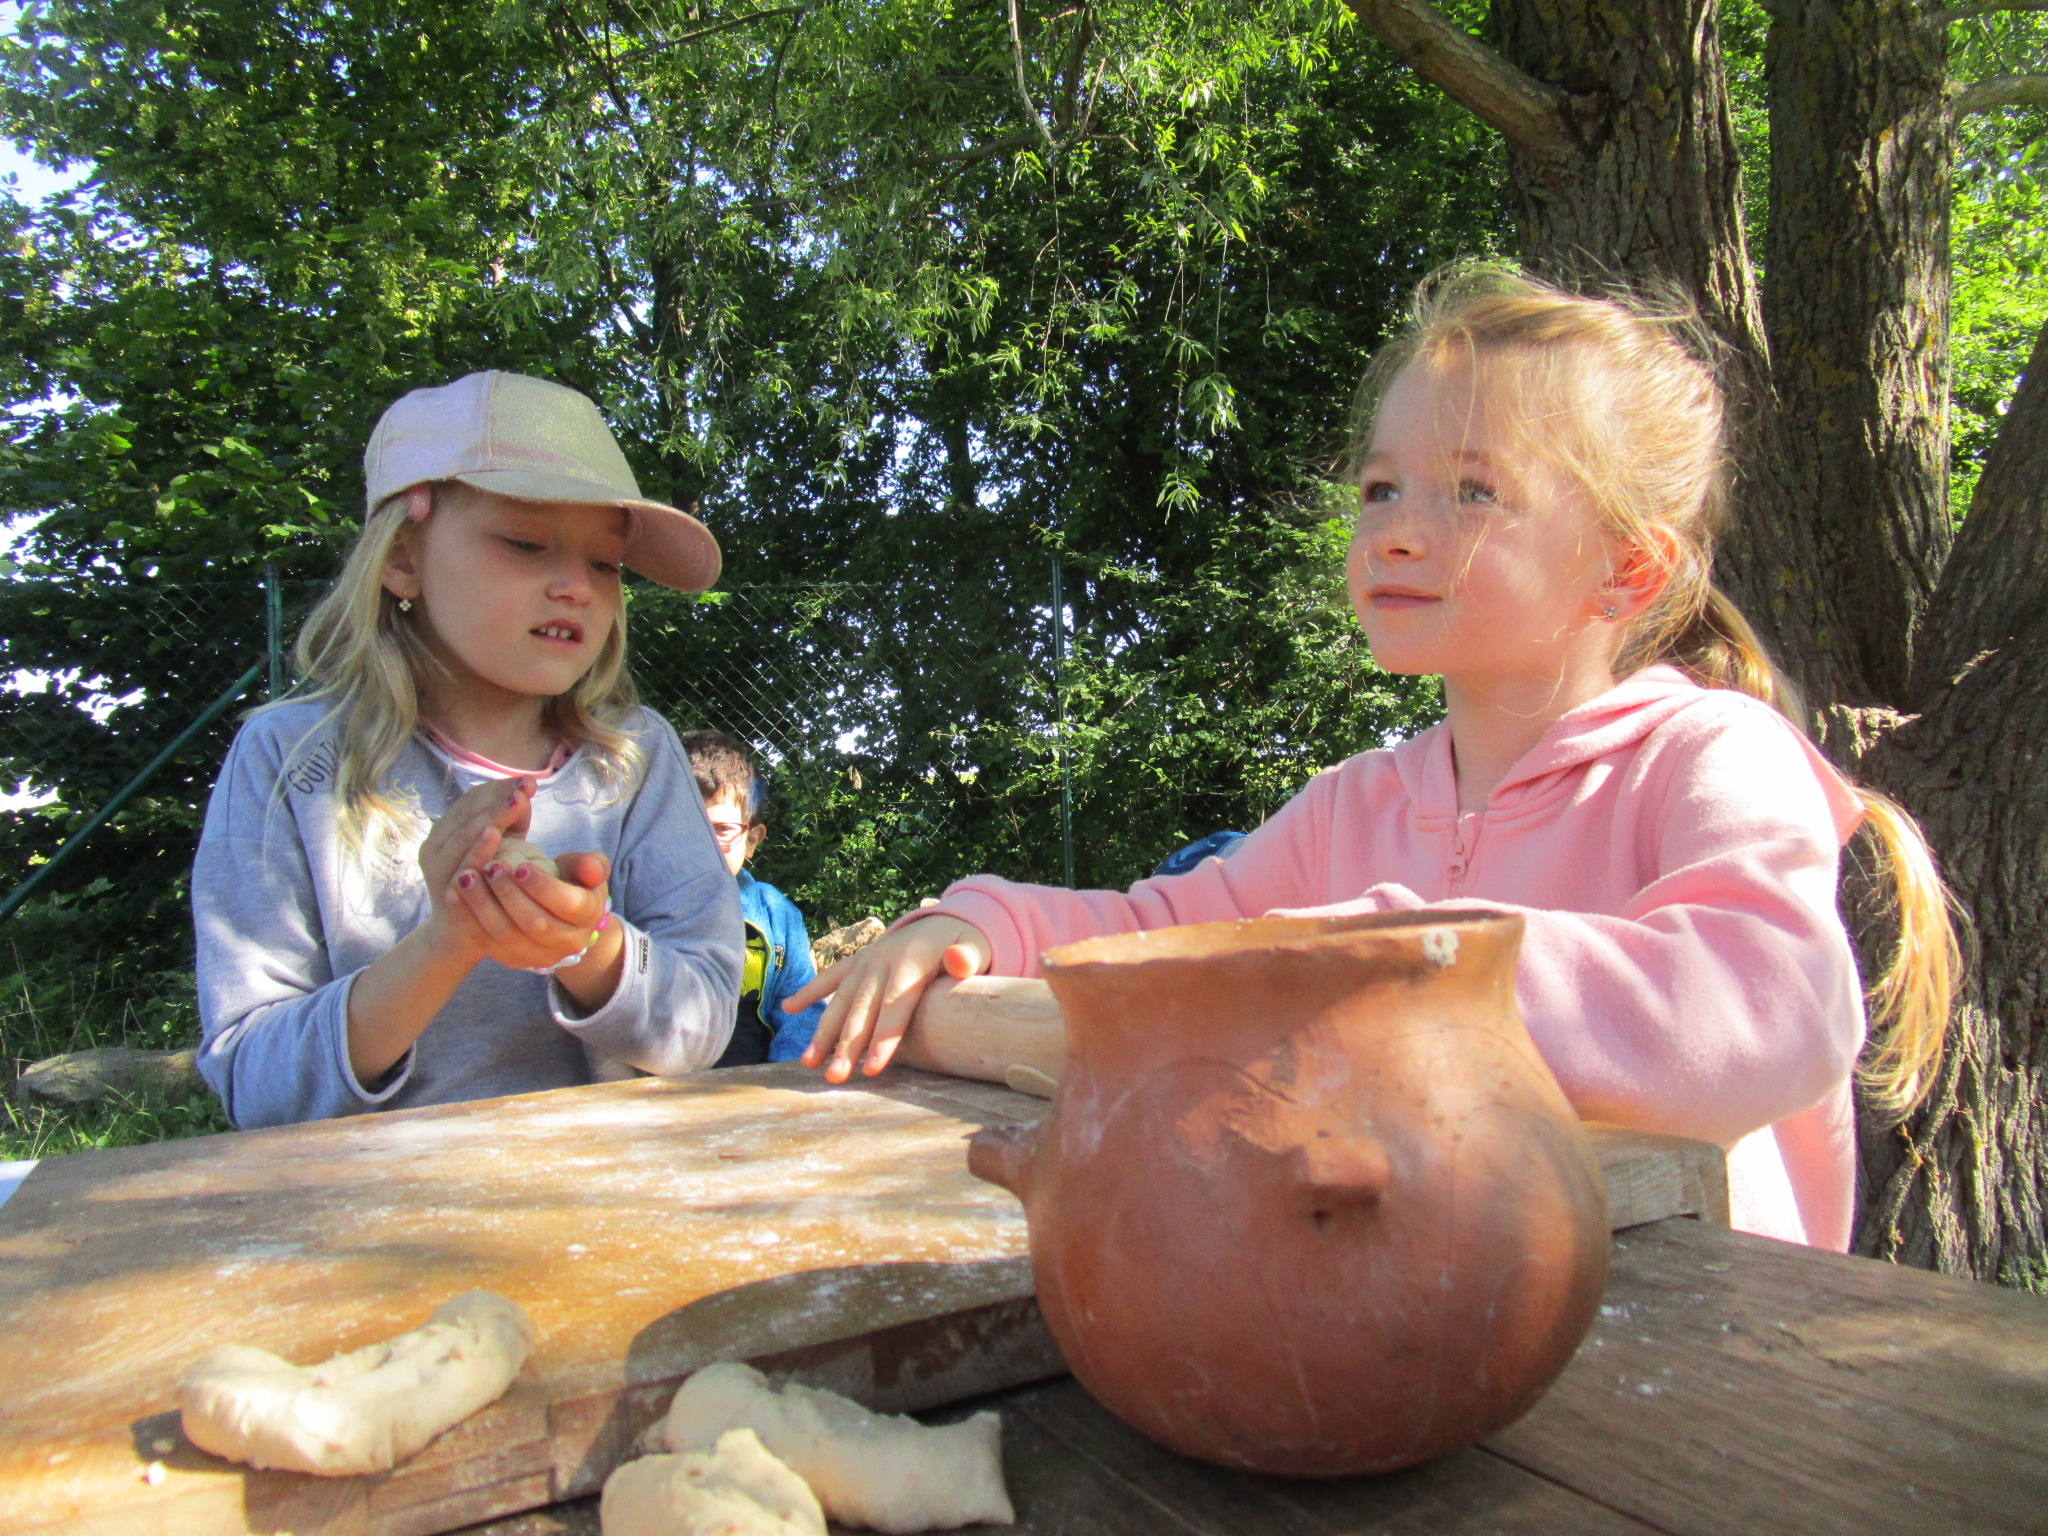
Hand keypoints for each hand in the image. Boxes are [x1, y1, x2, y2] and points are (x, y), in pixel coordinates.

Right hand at [417, 776, 535, 959]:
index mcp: (445, 830)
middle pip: (468, 812)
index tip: (529, 780)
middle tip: (527, 786)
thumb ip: (509, 823)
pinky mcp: (442, 887)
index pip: (472, 800)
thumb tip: (524, 794)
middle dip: (500, 796)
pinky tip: (496, 832)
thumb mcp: (500, 849)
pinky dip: (477, 846)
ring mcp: (436, 866)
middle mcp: (434, 844)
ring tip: (517, 800)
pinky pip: (462, 863)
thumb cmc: (487, 884)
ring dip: (492, 814)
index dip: (500, 787)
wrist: (463, 932)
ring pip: (463, 833)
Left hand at [452, 848, 614, 974]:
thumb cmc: (571, 882)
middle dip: (507, 894)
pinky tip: (455, 895)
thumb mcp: (586, 869)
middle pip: (534, 923)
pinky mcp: (514, 961)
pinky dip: (469, 919)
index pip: (566, 904)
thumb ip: (592, 864)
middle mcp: (568, 943)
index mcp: (588, 917)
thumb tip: (591, 869)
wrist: (559, 917)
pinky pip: (487, 944)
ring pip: (507, 935)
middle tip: (489, 866)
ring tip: (466, 877)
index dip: (541, 886)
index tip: (518, 865)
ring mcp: (539, 957)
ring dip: (482, 906)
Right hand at [789, 916, 990, 1082]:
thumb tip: (960, 961)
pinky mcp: (857, 962)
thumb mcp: (974, 948)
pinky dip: (809, 991)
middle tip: (836, 1077)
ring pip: (841, 999)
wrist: (946, 921)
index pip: (895, 1006)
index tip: (872, 1069)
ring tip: (809, 1063)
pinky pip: (830, 977)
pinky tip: (788, 1009)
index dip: (884, 1038)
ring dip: (824, 1031)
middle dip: (847, 1045)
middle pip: (863, 1009)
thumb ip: (967, 958)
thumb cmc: (964, 946)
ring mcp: (866, 960)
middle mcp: (881, 960)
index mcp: (910, 961)